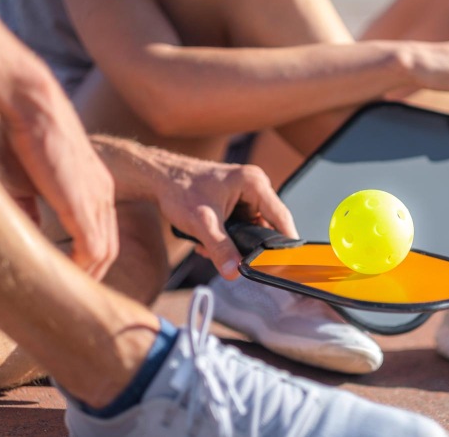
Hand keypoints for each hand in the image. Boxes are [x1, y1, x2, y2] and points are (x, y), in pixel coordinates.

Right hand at [4, 81, 118, 279]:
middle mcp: (104, 196)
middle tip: (73, 295)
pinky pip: (93, 247)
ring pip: (104, 252)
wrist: (32, 105)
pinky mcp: (84, 203)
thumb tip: (27, 232)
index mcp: (96, 188)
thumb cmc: (24, 136)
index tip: (71, 275)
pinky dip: (83, 267)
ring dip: (88, 276)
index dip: (88, 258)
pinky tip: (66, 277)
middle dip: (92, 274)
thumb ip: (31, 208)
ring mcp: (98, 199)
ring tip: (68, 294)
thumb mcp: (27, 179)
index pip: (103, 233)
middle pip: (108, 248)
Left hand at [151, 155, 297, 279]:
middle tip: (231, 259)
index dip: (287, 241)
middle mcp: (254, 186)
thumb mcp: (202, 223)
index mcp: (254, 183)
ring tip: (208, 246)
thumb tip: (234, 272)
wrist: (158, 178)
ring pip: (252, 228)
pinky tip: (206, 240)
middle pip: (266, 225)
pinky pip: (241, 225)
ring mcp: (246, 193)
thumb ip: (220, 248)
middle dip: (248, 244)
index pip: (281, 217)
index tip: (289, 263)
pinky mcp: (236, 201)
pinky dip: (227, 236)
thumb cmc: (179, 189)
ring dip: (233, 242)